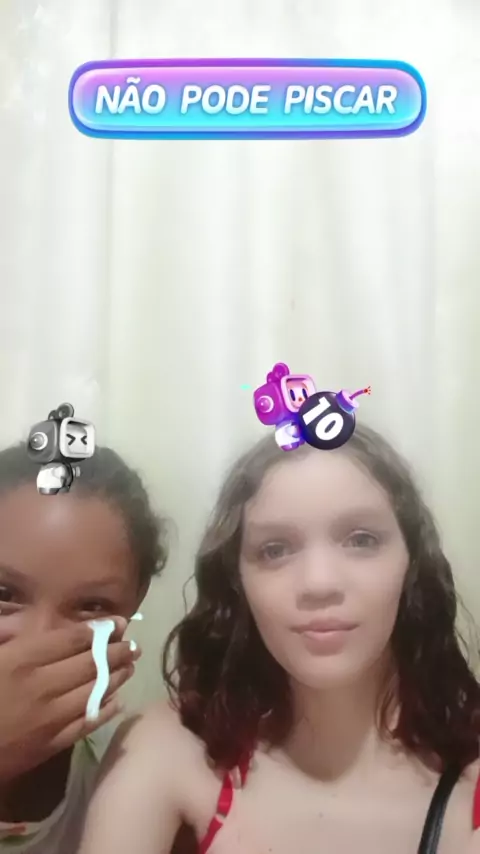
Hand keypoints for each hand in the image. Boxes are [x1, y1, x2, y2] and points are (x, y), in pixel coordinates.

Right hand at [0, 619, 139, 782]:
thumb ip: (3, 634)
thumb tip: (21, 621)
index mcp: (23, 659)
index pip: (74, 639)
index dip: (101, 629)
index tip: (119, 622)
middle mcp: (43, 685)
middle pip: (92, 663)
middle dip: (117, 651)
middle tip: (134, 644)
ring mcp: (49, 717)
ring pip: (96, 691)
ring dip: (118, 677)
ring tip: (131, 665)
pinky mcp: (50, 745)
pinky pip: (86, 724)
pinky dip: (105, 711)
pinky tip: (117, 701)